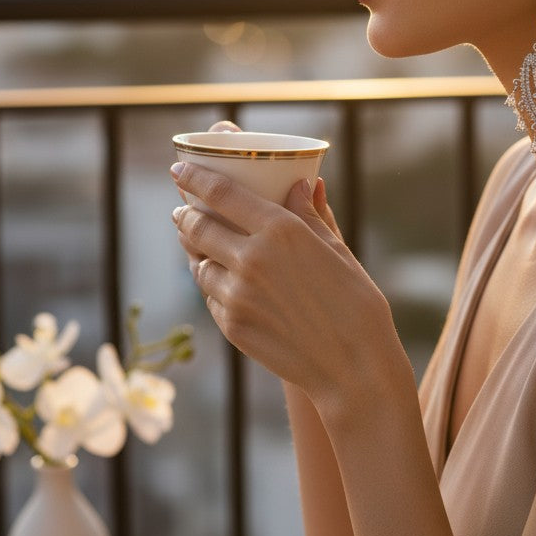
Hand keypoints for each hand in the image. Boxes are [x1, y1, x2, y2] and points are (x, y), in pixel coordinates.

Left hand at [170, 162, 398, 410]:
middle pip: (197, 227)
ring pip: (199, 265)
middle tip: (181, 210)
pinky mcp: (232, 326)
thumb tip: (300, 182)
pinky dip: (213, 286)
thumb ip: (310, 214)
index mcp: (281, 230)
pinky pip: (211, 298)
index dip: (194, 177)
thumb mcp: (337, 250)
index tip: (179, 168)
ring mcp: (237, 295)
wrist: (353, 367)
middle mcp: (252, 259)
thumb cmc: (356, 303)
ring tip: (200, 247)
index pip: (220, 193)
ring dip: (196, 253)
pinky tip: (223, 284)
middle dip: (184, 215)